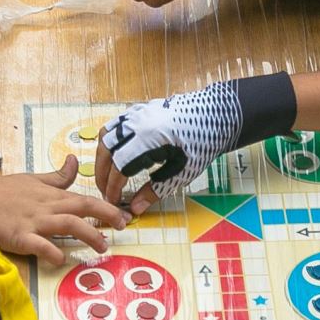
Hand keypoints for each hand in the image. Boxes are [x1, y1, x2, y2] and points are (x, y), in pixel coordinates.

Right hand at [0, 158, 126, 264]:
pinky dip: (50, 251)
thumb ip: (56, 177)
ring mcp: (33, 222)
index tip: (124, 215)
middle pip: (82, 207)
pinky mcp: (18, 236)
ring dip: (88, 234)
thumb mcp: (31, 179)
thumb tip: (74, 162)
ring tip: (102, 247)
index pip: (84, 198)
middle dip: (106, 215)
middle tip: (123, 226)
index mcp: (50, 195)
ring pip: (67, 224)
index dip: (107, 206)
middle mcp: (46, 207)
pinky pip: (37, 244)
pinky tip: (61, 259)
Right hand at [95, 73, 297, 213]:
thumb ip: (155, 190)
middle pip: (105, 151)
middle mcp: (136, 124)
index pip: (118, 168)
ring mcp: (136, 114)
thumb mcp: (182, 172)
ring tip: (108, 175)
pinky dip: (110, 142)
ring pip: (106, 136)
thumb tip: (135, 209)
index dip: (113, 187)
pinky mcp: (138, 110)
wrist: (216, 116)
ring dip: (103, 157)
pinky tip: (116, 155)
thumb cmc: (202, 144)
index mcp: (146, 139)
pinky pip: (115, 126)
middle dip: (103, 174)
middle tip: (106, 192)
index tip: (113, 202)